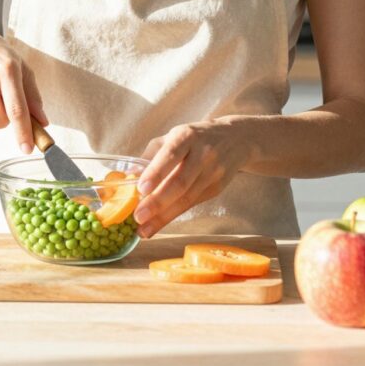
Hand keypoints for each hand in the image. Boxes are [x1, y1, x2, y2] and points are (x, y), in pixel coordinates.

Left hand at [133, 119, 252, 237]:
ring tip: (143, 229)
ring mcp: (212, 172)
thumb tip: (128, 178)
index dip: (156, 172)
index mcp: (187, 136)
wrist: (236, 139)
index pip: (171, 154)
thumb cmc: (194, 137)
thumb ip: (151, 155)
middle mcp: (203, 154)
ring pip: (187, 198)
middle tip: (138, 217)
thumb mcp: (173, 136)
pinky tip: (157, 224)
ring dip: (163, 217)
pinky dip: (173, 216)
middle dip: (158, 202)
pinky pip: (192, 204)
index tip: (141, 189)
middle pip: (180, 182)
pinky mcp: (217, 188)